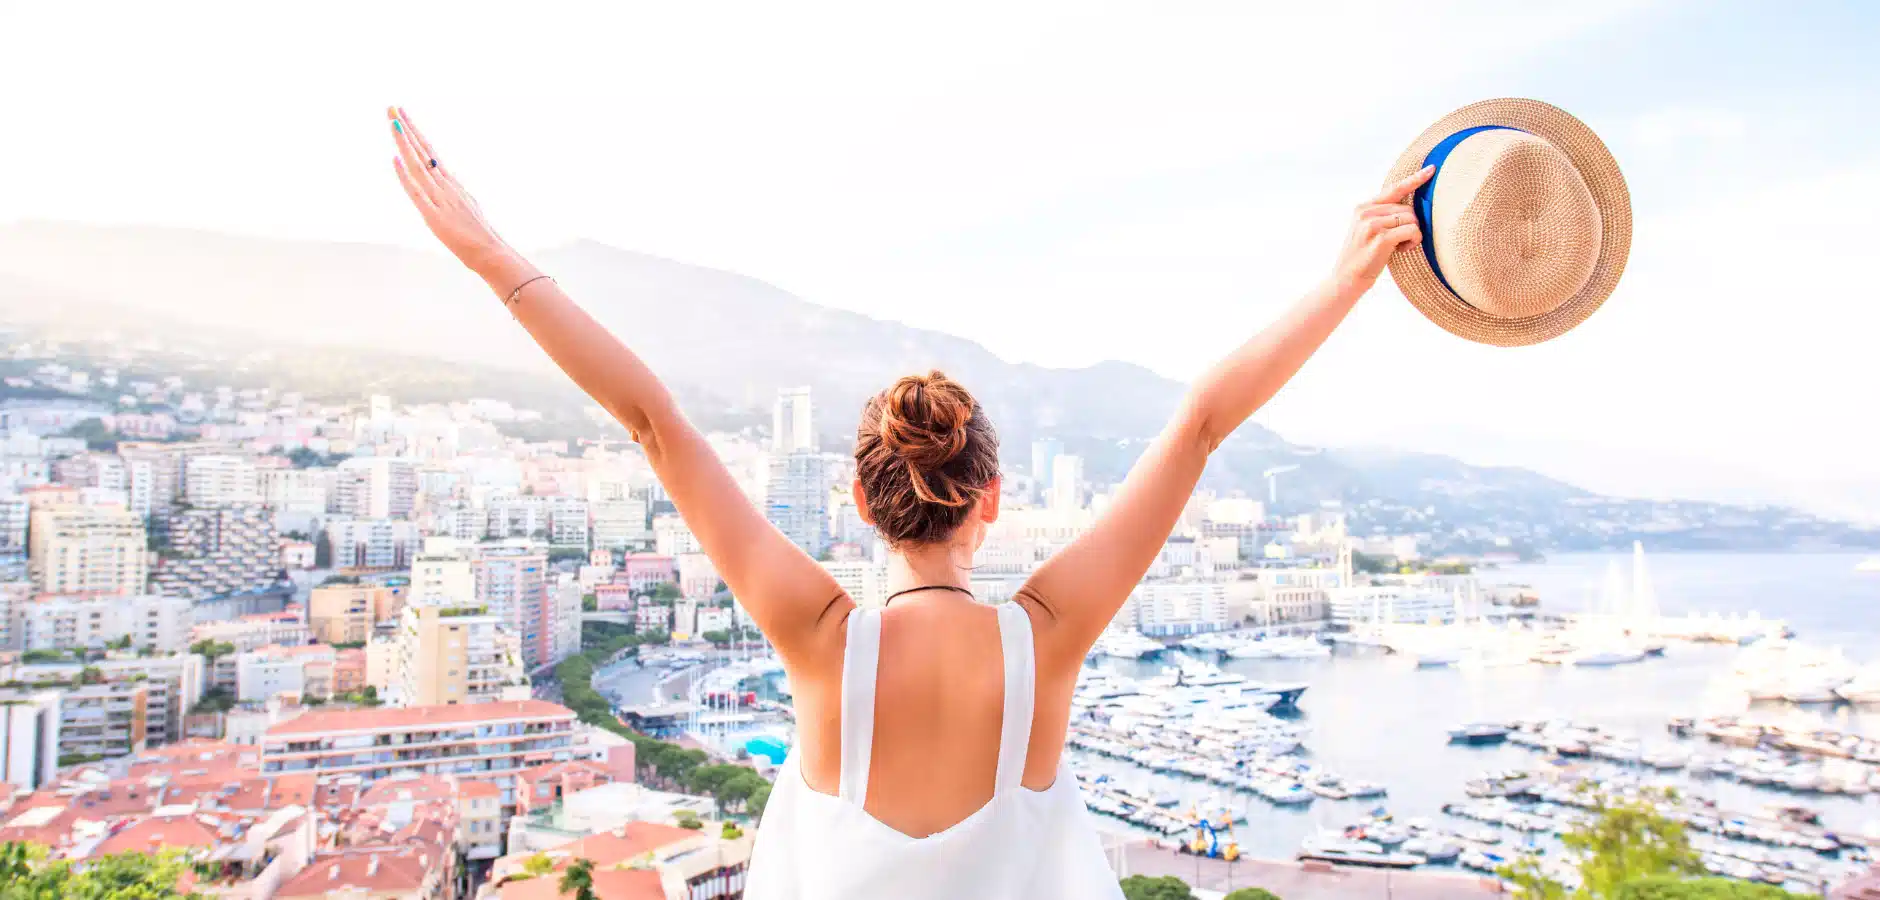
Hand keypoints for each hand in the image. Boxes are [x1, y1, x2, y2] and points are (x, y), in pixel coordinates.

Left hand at [388, 107, 524, 281]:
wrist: (491, 253)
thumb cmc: (479, 234)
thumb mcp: (467, 205)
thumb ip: (454, 190)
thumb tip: (448, 177)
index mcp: (451, 183)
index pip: (429, 152)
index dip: (415, 133)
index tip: (403, 115)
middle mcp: (445, 186)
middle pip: (422, 152)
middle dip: (406, 129)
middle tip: (392, 106)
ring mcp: (440, 199)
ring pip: (418, 165)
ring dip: (404, 143)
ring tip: (392, 122)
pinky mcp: (434, 216)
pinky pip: (416, 192)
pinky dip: (405, 175)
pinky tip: (395, 159)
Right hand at [1328, 165, 1433, 297]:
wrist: (1345, 279)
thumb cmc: (1363, 257)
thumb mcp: (1368, 230)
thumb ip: (1384, 215)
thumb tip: (1413, 209)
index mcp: (1363, 207)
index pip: (1394, 189)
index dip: (1415, 179)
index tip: (1432, 169)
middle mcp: (1366, 212)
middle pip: (1408, 208)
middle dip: (1410, 225)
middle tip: (1399, 242)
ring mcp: (1372, 224)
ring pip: (1412, 219)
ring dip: (1413, 235)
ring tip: (1399, 247)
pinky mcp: (1381, 238)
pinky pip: (1413, 230)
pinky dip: (1414, 241)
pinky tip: (1403, 250)